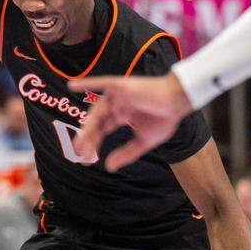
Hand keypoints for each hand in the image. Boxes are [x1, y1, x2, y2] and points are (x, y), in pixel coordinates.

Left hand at [69, 74, 191, 171]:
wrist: (178, 102)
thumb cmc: (165, 117)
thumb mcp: (143, 141)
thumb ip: (127, 153)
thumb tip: (109, 167)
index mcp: (122, 115)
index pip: (102, 130)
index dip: (93, 143)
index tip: (85, 159)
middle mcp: (117, 105)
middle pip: (96, 122)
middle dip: (87, 138)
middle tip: (79, 153)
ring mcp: (118, 95)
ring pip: (97, 111)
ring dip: (88, 127)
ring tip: (80, 142)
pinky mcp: (121, 85)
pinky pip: (101, 82)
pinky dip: (88, 83)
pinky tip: (72, 86)